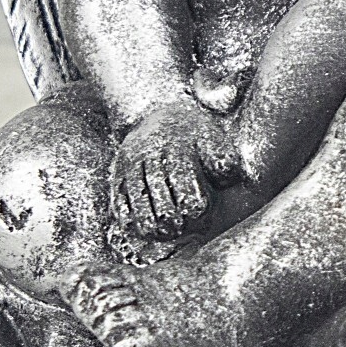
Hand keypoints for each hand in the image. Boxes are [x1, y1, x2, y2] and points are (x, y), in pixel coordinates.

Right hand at [109, 95, 232, 241]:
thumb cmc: (190, 133)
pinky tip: (135, 228)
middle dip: (171, 216)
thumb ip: (222, 158)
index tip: (198, 215)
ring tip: (160, 235)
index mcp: (177, 149)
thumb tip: (227, 176)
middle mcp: (151, 156)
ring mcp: (131, 164)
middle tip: (179, 230)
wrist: (154, 112)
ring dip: (148, 220)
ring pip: (136, 197)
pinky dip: (125, 214)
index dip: (193, 203)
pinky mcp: (119, 171)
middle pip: (158, 192)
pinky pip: (118, 195)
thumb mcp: (210, 137)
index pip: (184, 182)